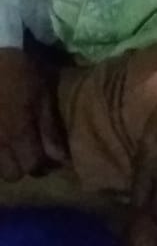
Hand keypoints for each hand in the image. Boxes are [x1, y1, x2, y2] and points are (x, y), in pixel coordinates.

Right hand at [0, 48, 67, 181]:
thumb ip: (50, 129)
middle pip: (12, 174)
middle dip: (22, 166)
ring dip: (5, 161)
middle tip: (27, 150)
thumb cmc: (22, 71)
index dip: (42, 163)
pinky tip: (1, 138)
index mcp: (19, 133)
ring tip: (11, 145)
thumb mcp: (43, 95)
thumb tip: (61, 158)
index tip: (46, 154)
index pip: (33, 167)